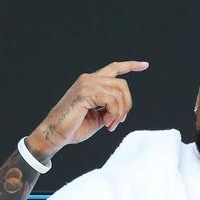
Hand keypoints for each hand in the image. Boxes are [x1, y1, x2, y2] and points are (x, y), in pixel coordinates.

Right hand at [26, 60, 149, 159]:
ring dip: (120, 114)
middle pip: (122, 85)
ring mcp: (87, 84)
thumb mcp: (97, 118)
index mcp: (91, 83)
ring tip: (111, 126)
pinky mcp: (85, 93)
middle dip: (126, 106)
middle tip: (117, 123)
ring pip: (119, 93)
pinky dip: (114, 115)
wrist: (55, 135)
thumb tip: (122, 110)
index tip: (145, 65)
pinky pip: (112, 101)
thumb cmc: (73, 128)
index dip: (130, 65)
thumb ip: (109, 110)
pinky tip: (107, 124)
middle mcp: (89, 79)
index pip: (114, 68)